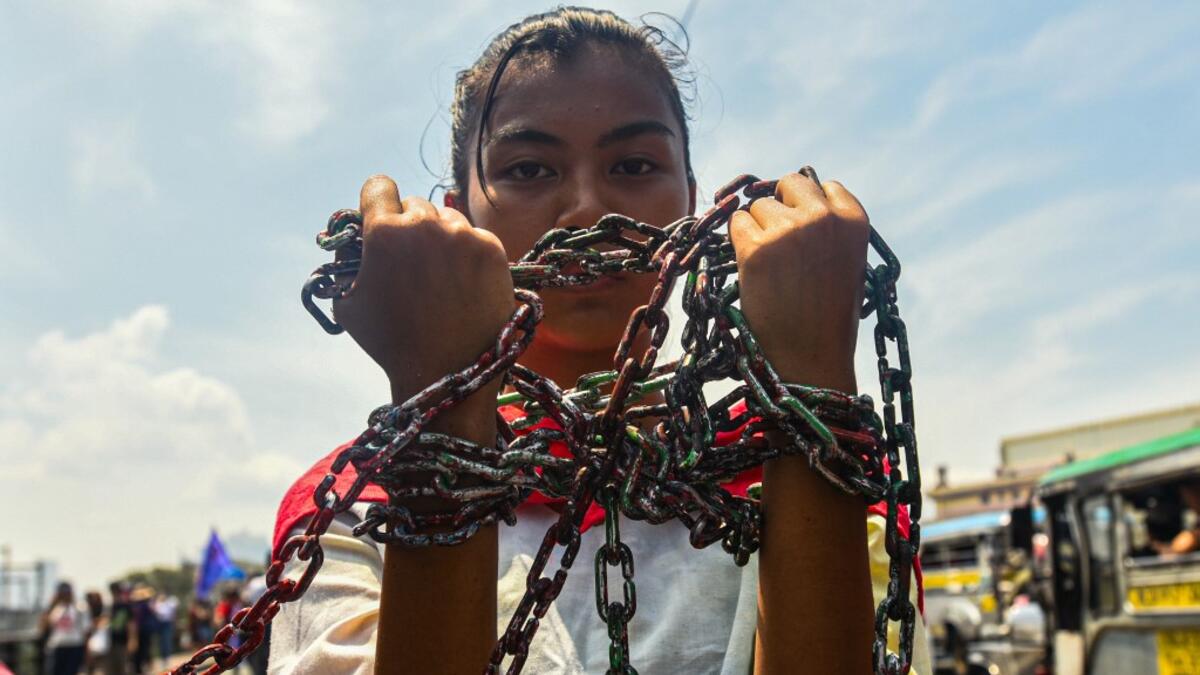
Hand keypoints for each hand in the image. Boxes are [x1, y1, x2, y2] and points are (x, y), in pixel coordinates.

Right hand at [333, 175, 515, 404]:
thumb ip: (347, 260)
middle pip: (415, 205)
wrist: (446, 372)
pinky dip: (467, 255)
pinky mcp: (493, 249)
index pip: (378, 186)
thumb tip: (354, 237)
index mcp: (385, 232)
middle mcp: (426, 225)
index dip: (377, 203)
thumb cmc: (391, 341)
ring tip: (439, 280)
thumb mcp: (347, 301)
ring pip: (447, 220)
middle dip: (410, 227)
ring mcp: (463, 236)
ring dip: (441, 239)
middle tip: (413, 263)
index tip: (381, 220)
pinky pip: (474, 238)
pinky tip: (461, 285)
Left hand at [730, 170, 868, 391]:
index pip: (827, 186)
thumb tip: (794, 201)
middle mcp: (823, 218)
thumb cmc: (828, 319)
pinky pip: (736, 224)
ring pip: (758, 206)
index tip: (805, 230)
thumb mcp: (846, 264)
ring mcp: (788, 231)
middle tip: (778, 240)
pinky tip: (753, 269)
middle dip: (781, 205)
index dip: (809, 206)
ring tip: (771, 268)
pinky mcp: (755, 248)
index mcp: (854, 221)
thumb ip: (829, 230)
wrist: (810, 360)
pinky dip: (738, 242)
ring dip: (758, 229)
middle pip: (790, 183)